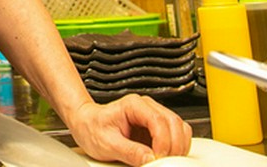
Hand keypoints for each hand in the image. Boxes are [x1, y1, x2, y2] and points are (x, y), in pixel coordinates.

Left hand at [67, 94, 192, 165]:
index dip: (163, 141)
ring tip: (166, 160)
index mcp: (134, 105)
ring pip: (179, 127)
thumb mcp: (107, 144)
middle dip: (174, 145)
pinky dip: (177, 146)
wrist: (86, 124)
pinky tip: (166, 156)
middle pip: (174, 122)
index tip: (158, 157)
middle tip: (164, 162)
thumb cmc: (92, 128)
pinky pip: (176, 134)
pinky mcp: (156, 128)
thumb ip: (130, 152)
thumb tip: (150, 160)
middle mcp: (146, 107)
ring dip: (179, 146)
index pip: (158, 120)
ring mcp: (153, 116)